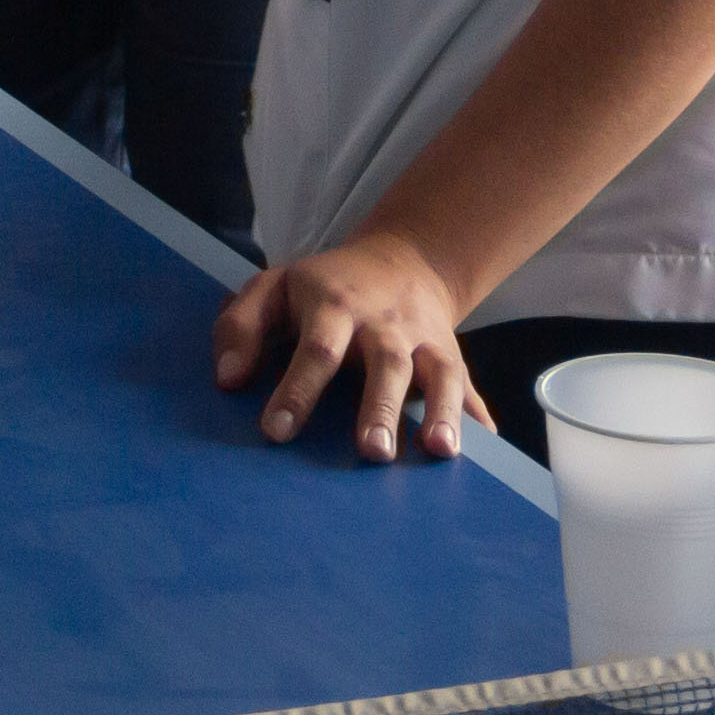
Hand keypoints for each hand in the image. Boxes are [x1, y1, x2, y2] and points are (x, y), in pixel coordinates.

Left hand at [215, 226, 475, 461]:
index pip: (316, 349)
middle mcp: (384, 324)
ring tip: (438, 452)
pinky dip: (478, 417)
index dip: (296, 390)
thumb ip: (241, 326)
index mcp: (334, 305)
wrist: (400, 261)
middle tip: (371, 452)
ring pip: (437, 375)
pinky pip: (470, 389)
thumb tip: (227, 380)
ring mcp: (424, 340)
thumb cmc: (322, 288)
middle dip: (379, 408)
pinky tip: (487, 450)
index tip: (276, 432)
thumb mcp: (273, 288)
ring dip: (439, 412)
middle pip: (385, 364)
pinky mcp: (453, 358)